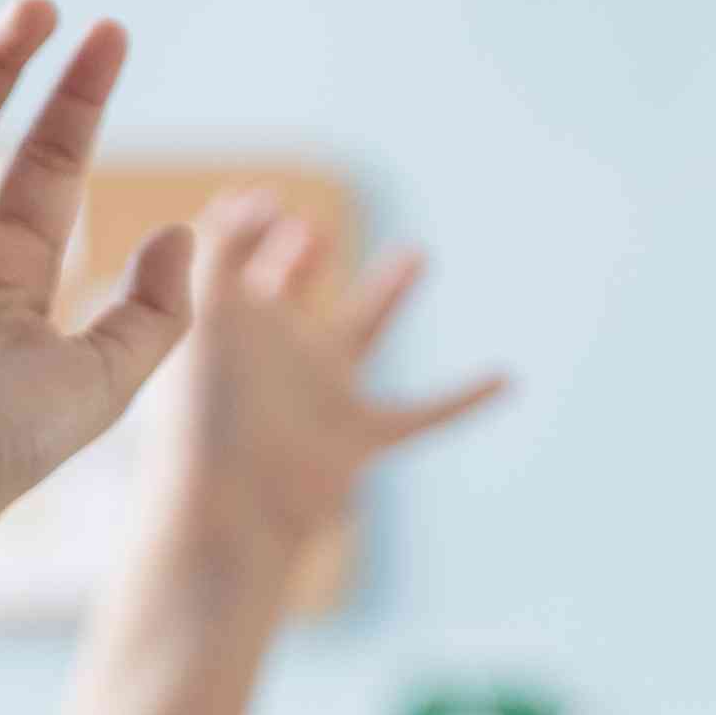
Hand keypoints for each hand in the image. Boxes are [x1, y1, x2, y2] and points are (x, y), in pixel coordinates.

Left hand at [133, 195, 508, 608]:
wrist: (231, 517)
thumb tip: (252, 197)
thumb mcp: (208, 317)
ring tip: (417, 254)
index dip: (245, 229)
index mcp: (230, 326)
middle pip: (292, 291)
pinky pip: (423, 415)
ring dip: (389, 295)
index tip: (265, 201)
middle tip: (312, 230)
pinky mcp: (357, 439)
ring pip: (363, 332)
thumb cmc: (206, 422)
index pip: (236, 263)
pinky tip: (509, 379)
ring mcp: (319, 395)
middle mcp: (274, 356)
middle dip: (302, 256)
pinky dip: (465, 400)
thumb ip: (222, 251)